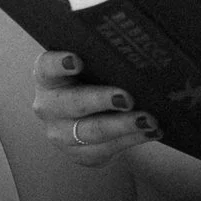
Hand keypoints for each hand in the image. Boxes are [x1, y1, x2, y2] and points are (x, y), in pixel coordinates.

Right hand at [31, 52, 155, 169]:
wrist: (89, 117)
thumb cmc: (94, 81)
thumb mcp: (94, 67)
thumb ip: (105, 57)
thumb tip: (142, 47)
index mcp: (48, 77)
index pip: (47, 67)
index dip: (59, 64)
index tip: (77, 61)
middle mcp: (48, 106)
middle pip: (72, 103)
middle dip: (101, 100)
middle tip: (127, 98)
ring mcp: (61, 133)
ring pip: (91, 131)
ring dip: (123, 125)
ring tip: (149, 120)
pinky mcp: (79, 154)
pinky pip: (106, 149)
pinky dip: (132, 140)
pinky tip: (152, 132)